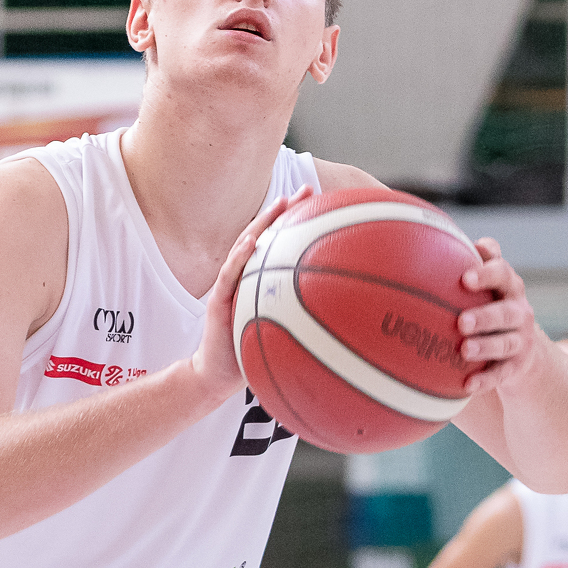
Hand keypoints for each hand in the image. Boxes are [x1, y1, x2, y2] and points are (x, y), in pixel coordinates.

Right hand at [191, 185, 312, 398]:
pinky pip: (228, 275)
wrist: (217, 376)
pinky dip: (239, 257)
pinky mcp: (216, 300)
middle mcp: (247, 277)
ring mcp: (230, 285)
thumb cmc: (252, 356)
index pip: (282, 246)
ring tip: (280, 204)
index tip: (326, 205)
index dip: (301, 224)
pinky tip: (251, 242)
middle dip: (286, 211)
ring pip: (246, 246)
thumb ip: (307, 324)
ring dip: (263, 224)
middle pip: (267, 236)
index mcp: (263, 282)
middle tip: (309, 191)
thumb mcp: (285, 337)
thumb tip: (351, 323)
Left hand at [457, 238, 538, 394]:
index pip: (502, 273)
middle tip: (461, 321)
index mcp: (508, 287)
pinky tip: (467, 385)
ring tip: (464, 350)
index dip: (486, 273)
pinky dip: (487, 380)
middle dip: (486, 315)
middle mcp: (519, 311)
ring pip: (506, 342)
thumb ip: (467, 262)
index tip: (464, 278)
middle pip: (507, 311)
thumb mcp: (485, 286)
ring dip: (486, 346)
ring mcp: (521, 339)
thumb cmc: (492, 307)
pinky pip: (503, 374)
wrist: (525, 351)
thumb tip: (430, 229)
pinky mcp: (518, 366)